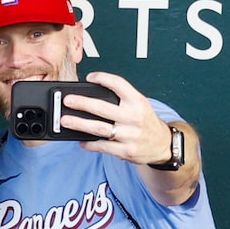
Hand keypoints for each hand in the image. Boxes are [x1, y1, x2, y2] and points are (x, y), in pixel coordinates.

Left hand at [61, 72, 176, 165]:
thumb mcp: (140, 105)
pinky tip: (80, 141)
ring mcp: (130, 135)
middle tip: (67, 100)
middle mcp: (134, 117)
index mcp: (137, 101)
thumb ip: (121, 99)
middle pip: (103, 108)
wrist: (163, 145)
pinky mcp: (125, 151)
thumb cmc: (146, 123)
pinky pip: (103, 146)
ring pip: (99, 129)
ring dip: (80, 124)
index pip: (118, 84)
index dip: (102, 79)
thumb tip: (91, 96)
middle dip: (82, 103)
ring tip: (66, 120)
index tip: (90, 78)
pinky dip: (89, 144)